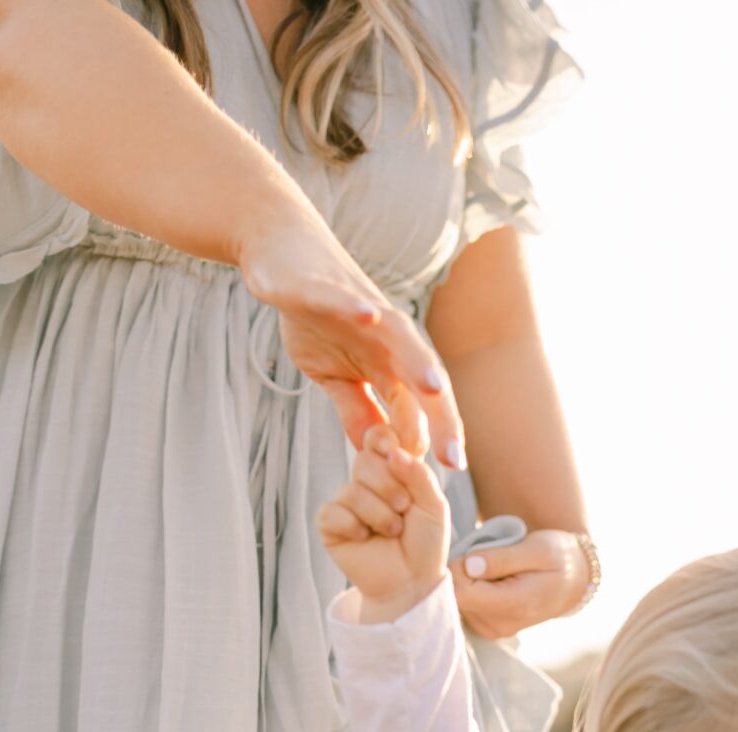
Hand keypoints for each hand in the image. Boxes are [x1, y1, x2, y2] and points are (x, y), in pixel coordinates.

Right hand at [238, 213, 466, 470]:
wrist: (283, 253)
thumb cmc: (316, 316)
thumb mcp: (333, 374)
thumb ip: (356, 408)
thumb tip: (374, 450)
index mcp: (388, 362)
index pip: (420, 406)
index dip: (435, 438)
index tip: (450, 473)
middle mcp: (386, 337)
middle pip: (422, 377)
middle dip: (441, 415)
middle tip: (454, 455)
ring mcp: (359, 310)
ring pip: (396, 336)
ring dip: (415, 360)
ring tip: (432, 386)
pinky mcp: (322, 287)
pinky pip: (340, 297)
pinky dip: (352, 306)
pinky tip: (366, 315)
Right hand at [316, 415, 449, 624]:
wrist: (412, 581)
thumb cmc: (425, 542)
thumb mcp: (434, 506)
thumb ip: (419, 476)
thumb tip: (394, 452)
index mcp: (392, 468)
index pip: (379, 437)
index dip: (383, 439)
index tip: (392, 451)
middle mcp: (366, 480)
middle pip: (364, 460)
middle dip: (389, 486)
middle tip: (404, 508)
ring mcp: (346, 500)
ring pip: (352, 490)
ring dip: (379, 515)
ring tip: (392, 531)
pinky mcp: (330, 523)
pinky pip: (333, 512)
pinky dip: (354, 527)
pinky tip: (365, 538)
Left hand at [450, 529, 591, 641]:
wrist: (571, 582)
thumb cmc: (557, 558)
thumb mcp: (538, 548)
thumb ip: (502, 558)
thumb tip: (468, 565)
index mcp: (514, 606)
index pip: (461, 591)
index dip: (459, 566)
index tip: (477, 551)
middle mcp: (499, 625)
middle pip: (455, 596)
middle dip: (463, 572)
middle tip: (489, 557)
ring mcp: (491, 630)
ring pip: (456, 601)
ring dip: (467, 580)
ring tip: (495, 569)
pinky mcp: (485, 629)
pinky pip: (462, 605)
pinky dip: (471, 589)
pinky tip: (491, 582)